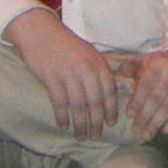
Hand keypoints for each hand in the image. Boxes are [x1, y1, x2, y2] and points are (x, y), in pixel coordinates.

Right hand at [5, 8, 119, 137]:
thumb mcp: (90, 51)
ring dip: (80, 123)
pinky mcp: (50, 78)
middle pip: (95, 100)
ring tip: (81, 135)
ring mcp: (68, 73)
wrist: (40, 31)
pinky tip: (63, 126)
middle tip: (96, 135)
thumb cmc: (66, 44)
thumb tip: (128, 72)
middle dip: (96, 121)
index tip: (111, 123)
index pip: (109, 89)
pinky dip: (62, 116)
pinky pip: (59, 102)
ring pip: (78, 104)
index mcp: (97, 62)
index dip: (111, 108)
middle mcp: (85, 68)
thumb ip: (107, 63)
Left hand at [111, 48, 167, 139]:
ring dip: (156, 123)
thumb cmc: (161, 64)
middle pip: (157, 99)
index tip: (129, 115)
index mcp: (158, 65)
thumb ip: (127, 66)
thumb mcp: (144, 61)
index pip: (146, 86)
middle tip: (136, 129)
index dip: (137, 102)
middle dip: (145, 116)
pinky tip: (166, 130)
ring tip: (146, 134)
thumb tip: (106, 65)